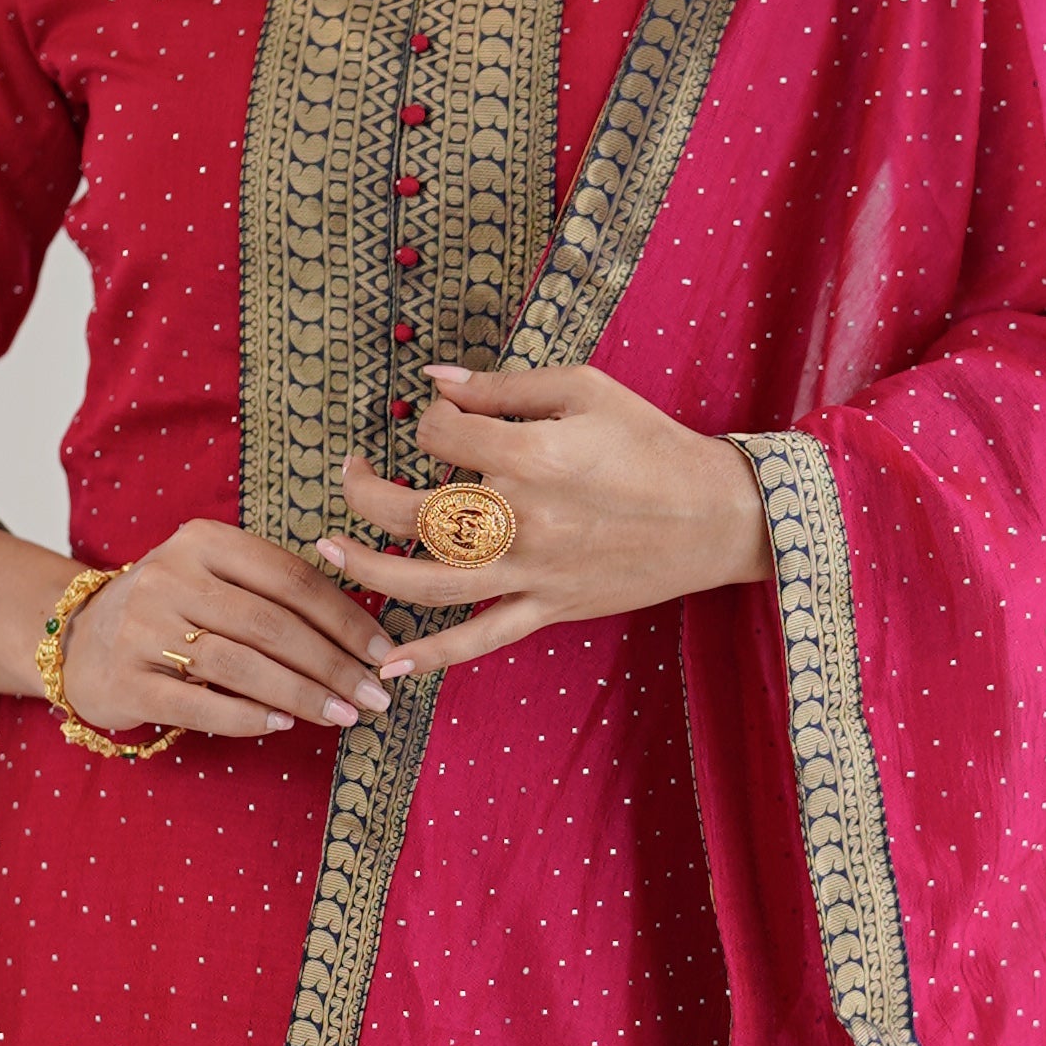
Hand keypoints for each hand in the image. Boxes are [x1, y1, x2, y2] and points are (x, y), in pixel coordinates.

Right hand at [61, 519, 402, 740]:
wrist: (80, 641)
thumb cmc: (173, 611)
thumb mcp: (215, 579)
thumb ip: (275, 595)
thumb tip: (362, 640)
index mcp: (202, 541)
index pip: (291, 578)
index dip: (345, 618)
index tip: (383, 653)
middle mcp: (169, 577)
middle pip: (271, 623)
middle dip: (332, 665)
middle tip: (374, 696)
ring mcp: (142, 629)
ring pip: (240, 664)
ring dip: (301, 694)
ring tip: (343, 716)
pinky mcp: (126, 681)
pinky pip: (200, 705)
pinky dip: (248, 717)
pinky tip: (284, 724)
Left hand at [315, 362, 770, 684]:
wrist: (715, 515)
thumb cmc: (651, 444)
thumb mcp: (584, 390)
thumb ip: (504, 387)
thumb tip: (434, 381)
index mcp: (530, 455)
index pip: (440, 435)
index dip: (429, 420)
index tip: (443, 419)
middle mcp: (521, 519)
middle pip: (412, 512)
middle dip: (366, 491)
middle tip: (352, 473)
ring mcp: (531, 571)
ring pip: (427, 581)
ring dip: (369, 570)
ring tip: (331, 551)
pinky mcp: (546, 607)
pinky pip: (480, 638)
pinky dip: (433, 655)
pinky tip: (388, 664)